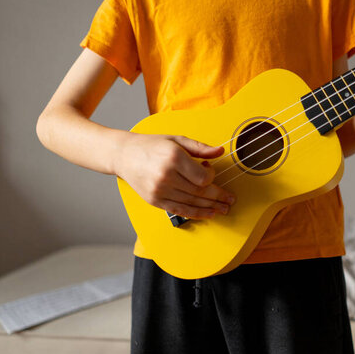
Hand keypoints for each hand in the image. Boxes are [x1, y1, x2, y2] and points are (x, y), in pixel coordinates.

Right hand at [115, 134, 235, 218]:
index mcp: (174, 158)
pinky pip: (180, 210)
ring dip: (211, 208)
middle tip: (230, 200)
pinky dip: (196, 214)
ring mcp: (160, 191)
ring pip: (192, 204)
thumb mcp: (177, 140)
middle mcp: (166, 176)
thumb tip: (220, 152)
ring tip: (223, 209)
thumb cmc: (151, 145)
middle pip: (200, 193)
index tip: (210, 171)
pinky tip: (208, 214)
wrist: (124, 155)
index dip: (212, 177)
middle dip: (218, 197)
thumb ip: (200, 148)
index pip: (203, 177)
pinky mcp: (155, 201)